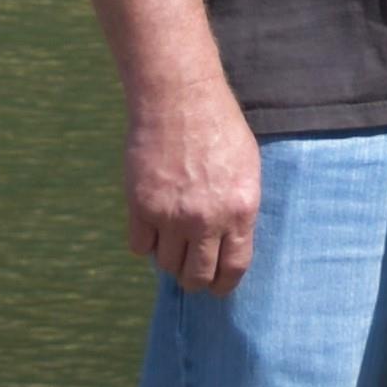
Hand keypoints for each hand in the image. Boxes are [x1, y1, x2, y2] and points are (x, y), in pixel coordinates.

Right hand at [125, 73, 264, 295]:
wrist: (179, 99)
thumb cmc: (220, 128)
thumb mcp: (247, 169)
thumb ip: (239, 209)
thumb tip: (229, 243)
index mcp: (241, 210)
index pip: (233, 268)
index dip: (224, 284)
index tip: (217, 286)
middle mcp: (207, 220)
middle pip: (197, 276)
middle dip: (195, 278)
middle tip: (191, 269)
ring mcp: (171, 216)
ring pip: (166, 264)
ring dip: (169, 258)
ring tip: (172, 241)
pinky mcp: (141, 207)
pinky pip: (139, 247)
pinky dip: (145, 243)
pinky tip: (152, 227)